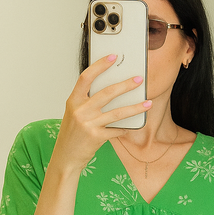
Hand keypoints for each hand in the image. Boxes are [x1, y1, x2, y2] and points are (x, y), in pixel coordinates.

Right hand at [51, 54, 151, 170]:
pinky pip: (117, 130)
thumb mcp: (74, 113)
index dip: (100, 65)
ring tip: (148, 103)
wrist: (66, 157)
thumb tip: (112, 90)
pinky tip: (133, 125)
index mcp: (73, 101)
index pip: (86, 77)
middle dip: (126, 85)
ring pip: (117, 112)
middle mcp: (80, 111)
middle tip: (139, 79)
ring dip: (135, 107)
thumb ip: (87, 101)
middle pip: (107, 93)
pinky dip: (126, 127)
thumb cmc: (72, 134)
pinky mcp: (96, 137)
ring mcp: (88, 124)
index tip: (113, 57)